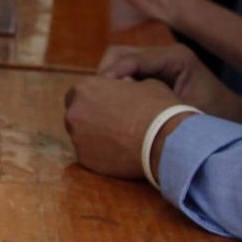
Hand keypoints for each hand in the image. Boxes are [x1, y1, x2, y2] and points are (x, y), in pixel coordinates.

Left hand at [64, 75, 180, 179]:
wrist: (166, 142)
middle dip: (87, 118)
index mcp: (86, 88)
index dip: (91, 100)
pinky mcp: (85, 159)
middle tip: (108, 125)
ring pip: (80, 136)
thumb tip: (124, 82)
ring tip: (117, 141)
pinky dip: (100, 155)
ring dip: (93, 138)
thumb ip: (126, 83)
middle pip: (75, 115)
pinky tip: (118, 155)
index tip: (104, 106)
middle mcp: (74, 112)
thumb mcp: (145, 84)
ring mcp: (77, 137)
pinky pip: (89, 156)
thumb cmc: (158, 109)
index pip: (77, 93)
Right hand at [97, 42, 241, 121]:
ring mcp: (159, 59)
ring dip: (109, 79)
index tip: (99, 95)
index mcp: (175, 57)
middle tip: (98, 99)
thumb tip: (118, 99)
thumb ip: (153, 103)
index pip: (132, 59)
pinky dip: (117, 83)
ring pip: (118, 60)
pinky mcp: (154, 69)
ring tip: (104, 102)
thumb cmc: (215, 118)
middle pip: (120, 53)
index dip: (112, 75)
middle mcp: (165, 53)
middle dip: (105, 75)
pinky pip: (126, 70)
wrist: (234, 118)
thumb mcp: (184, 112)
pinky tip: (115, 102)